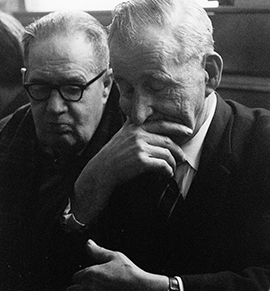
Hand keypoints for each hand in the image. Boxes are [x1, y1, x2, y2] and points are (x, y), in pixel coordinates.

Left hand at [66, 239, 167, 290]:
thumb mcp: (115, 256)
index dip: (82, 277)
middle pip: (71, 290)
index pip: (75, 276)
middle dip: (78, 288)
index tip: (91, 278)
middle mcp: (88, 288)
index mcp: (90, 273)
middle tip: (91, 288)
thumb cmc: (130, 274)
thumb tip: (88, 243)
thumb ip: (98, 251)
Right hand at [71, 118, 190, 225]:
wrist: (102, 170)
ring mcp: (139, 147)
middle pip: (167, 140)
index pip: (161, 124)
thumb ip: (134, 124)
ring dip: (172, 163)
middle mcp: (138, 134)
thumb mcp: (122, 133)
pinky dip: (168, 170)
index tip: (188, 130)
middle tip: (182, 157)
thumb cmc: (113, 153)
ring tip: (172, 168)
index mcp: (135, 126)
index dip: (177, 127)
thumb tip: (145, 116)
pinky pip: (162, 164)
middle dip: (178, 150)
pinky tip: (166, 174)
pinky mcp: (141, 161)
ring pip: (166, 153)